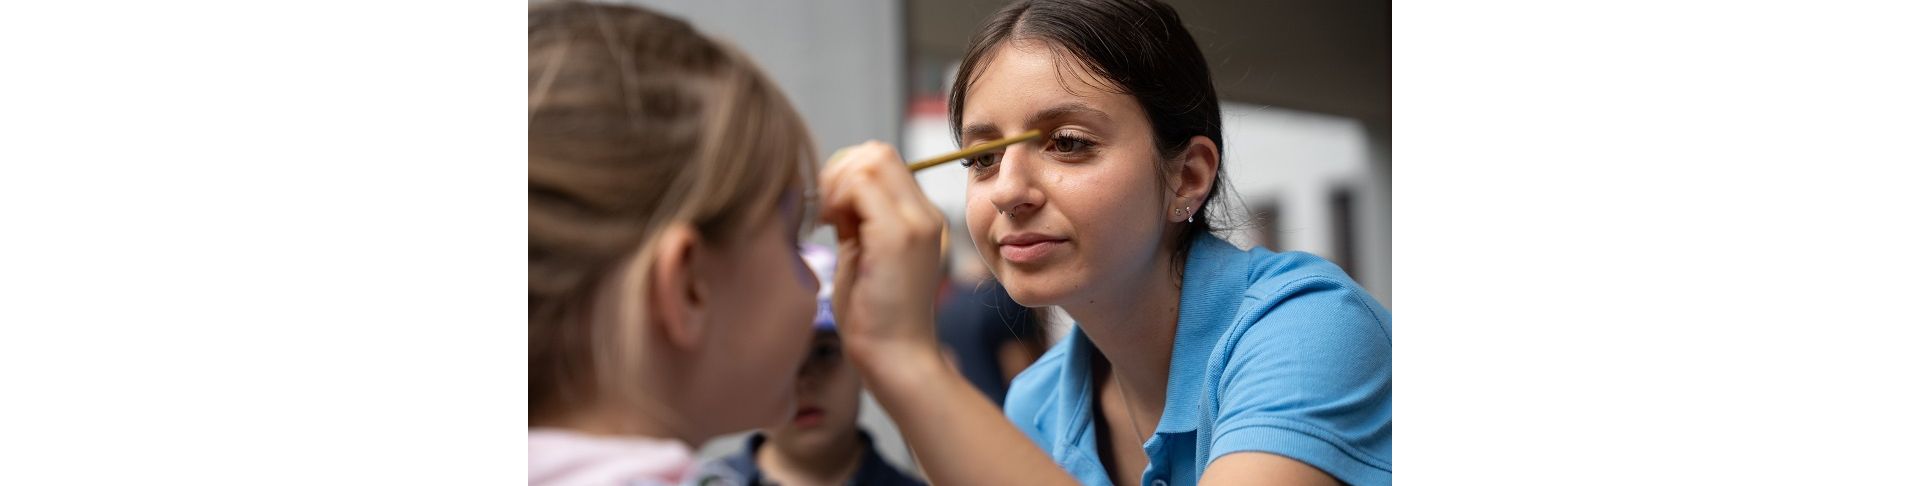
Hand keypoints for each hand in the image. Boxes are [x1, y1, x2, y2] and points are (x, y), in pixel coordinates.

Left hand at [817, 141, 945, 370]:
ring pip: (870, 161)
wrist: (896, 360)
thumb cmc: (873, 317)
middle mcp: (924, 215)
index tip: (828, 208)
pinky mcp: (898, 236)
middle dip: (838, 172)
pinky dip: (836, 198)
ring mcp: (916, 223)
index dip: (846, 172)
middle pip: (876, 152)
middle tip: (824, 212)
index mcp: (919, 218)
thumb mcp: (862, 254)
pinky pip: (861, 186)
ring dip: (836, 184)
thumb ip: (854, 219)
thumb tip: (832, 188)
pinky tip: (830, 228)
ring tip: (829, 221)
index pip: (882, 159)